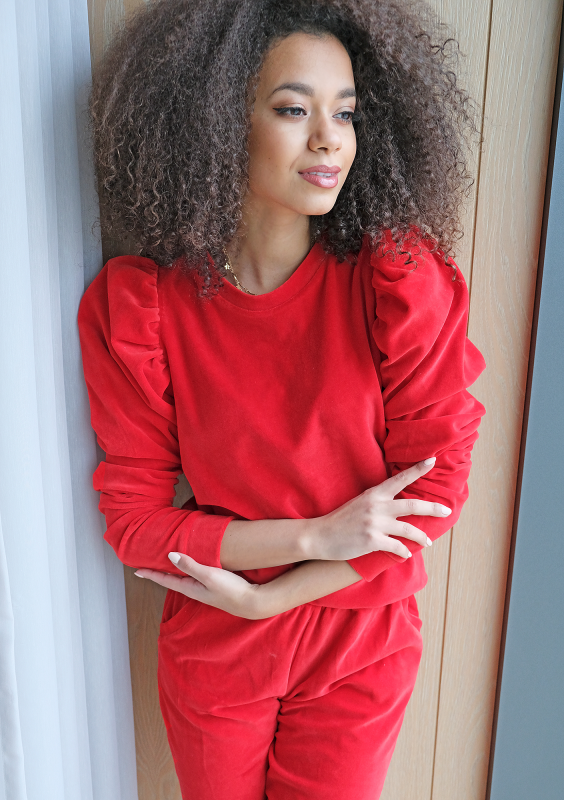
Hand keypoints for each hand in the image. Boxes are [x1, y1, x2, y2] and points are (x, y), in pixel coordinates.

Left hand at [134, 552, 262, 618]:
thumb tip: (170, 555)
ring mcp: (204, 589)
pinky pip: (193, 576)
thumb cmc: (230, 589)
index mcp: (190, 588)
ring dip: (171, 571)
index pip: (165, 580)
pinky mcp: (212, 586)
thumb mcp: (209, 575)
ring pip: (182, 578)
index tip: (136, 570)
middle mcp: (194, 590)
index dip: (151, 574)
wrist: (251, 601)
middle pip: (171, 579)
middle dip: (158, 572)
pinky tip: (189, 565)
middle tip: (145, 565)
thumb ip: (190, 565)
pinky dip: (185, 570)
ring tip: (163, 564)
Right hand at [307, 457, 451, 560]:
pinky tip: (406, 554)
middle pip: (412, 505)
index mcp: (374, 494)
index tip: (432, 460)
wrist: (320, 536)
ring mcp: (374, 523)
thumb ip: (379, 502)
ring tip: (428, 542)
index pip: (399, 479)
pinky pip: (396, 546)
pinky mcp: (372, 540)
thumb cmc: (341, 520)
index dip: (417, 470)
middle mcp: (377, 506)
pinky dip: (403, 551)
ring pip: (408, 528)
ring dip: (421, 537)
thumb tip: (399, 506)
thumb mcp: (360, 503)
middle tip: (447, 510)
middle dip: (432, 508)